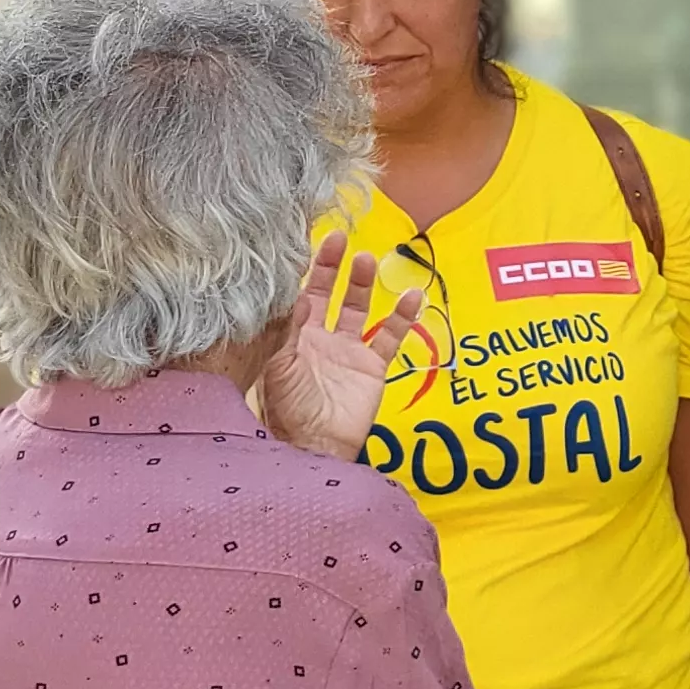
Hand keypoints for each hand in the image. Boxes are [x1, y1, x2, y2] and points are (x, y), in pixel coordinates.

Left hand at [258, 231, 422, 462]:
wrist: (313, 449)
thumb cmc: (285, 413)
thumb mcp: (276, 367)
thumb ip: (287, 332)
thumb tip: (296, 297)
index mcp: (291, 337)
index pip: (297, 294)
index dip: (303, 269)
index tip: (309, 241)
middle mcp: (319, 339)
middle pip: (327, 293)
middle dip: (332, 266)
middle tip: (340, 239)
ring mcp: (347, 351)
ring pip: (358, 308)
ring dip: (362, 284)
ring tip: (367, 260)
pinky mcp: (372, 367)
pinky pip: (391, 337)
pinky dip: (403, 317)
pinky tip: (413, 296)